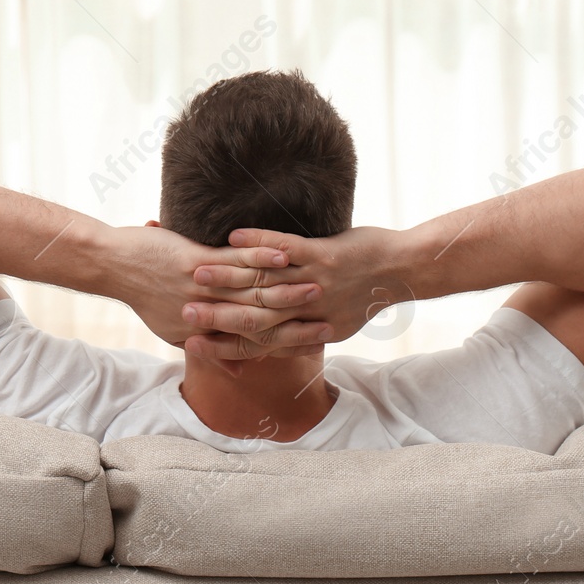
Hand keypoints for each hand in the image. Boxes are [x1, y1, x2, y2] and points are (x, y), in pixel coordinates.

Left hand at [98, 224, 334, 362]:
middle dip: (298, 323)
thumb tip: (234, 365)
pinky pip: (235, 263)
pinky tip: (285, 255)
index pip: (253, 345)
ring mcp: (201, 292)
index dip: (287, 346)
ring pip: (253, 294)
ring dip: (288, 291)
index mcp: (200, 337)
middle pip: (260, 323)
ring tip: (319, 287)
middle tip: (331, 321)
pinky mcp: (196, 264)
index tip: (316, 343)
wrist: (111, 265)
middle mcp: (204, 319)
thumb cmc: (141, 292)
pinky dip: (262, 258)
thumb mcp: (170, 329)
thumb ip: (205, 346)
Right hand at [182, 226, 409, 357]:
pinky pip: (286, 250)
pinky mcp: (324, 257)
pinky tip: (232, 236)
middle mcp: (307, 313)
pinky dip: (258, 245)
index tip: (189, 344)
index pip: (255, 344)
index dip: (221, 346)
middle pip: (251, 317)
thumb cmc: (365, 296)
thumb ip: (299, 331)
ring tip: (195, 272)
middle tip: (180, 312)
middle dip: (213, 315)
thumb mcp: (332, 324)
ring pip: (262, 284)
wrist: (403, 270)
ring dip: (226, 277)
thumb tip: (270, 338)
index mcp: (305, 332)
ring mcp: (314, 284)